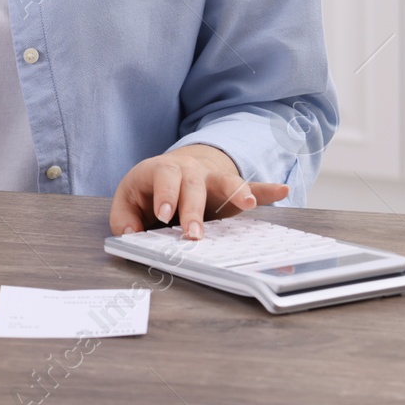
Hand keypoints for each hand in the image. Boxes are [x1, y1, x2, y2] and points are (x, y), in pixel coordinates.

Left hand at [108, 144, 288, 238]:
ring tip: (248, 205)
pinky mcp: (232, 190)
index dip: (165, 195)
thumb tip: (129, 234)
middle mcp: (190, 171)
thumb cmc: (149, 189)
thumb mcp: (128, 199)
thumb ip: (123, 218)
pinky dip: (266, 191)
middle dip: (194, 209)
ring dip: (236, 193)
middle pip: (193, 185)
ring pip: (226, 181)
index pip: (164, 177)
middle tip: (194, 234)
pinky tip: (282, 191)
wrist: (174, 169)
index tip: (165, 216)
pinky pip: (252, 187)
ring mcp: (213, 178)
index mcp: (162, 170)